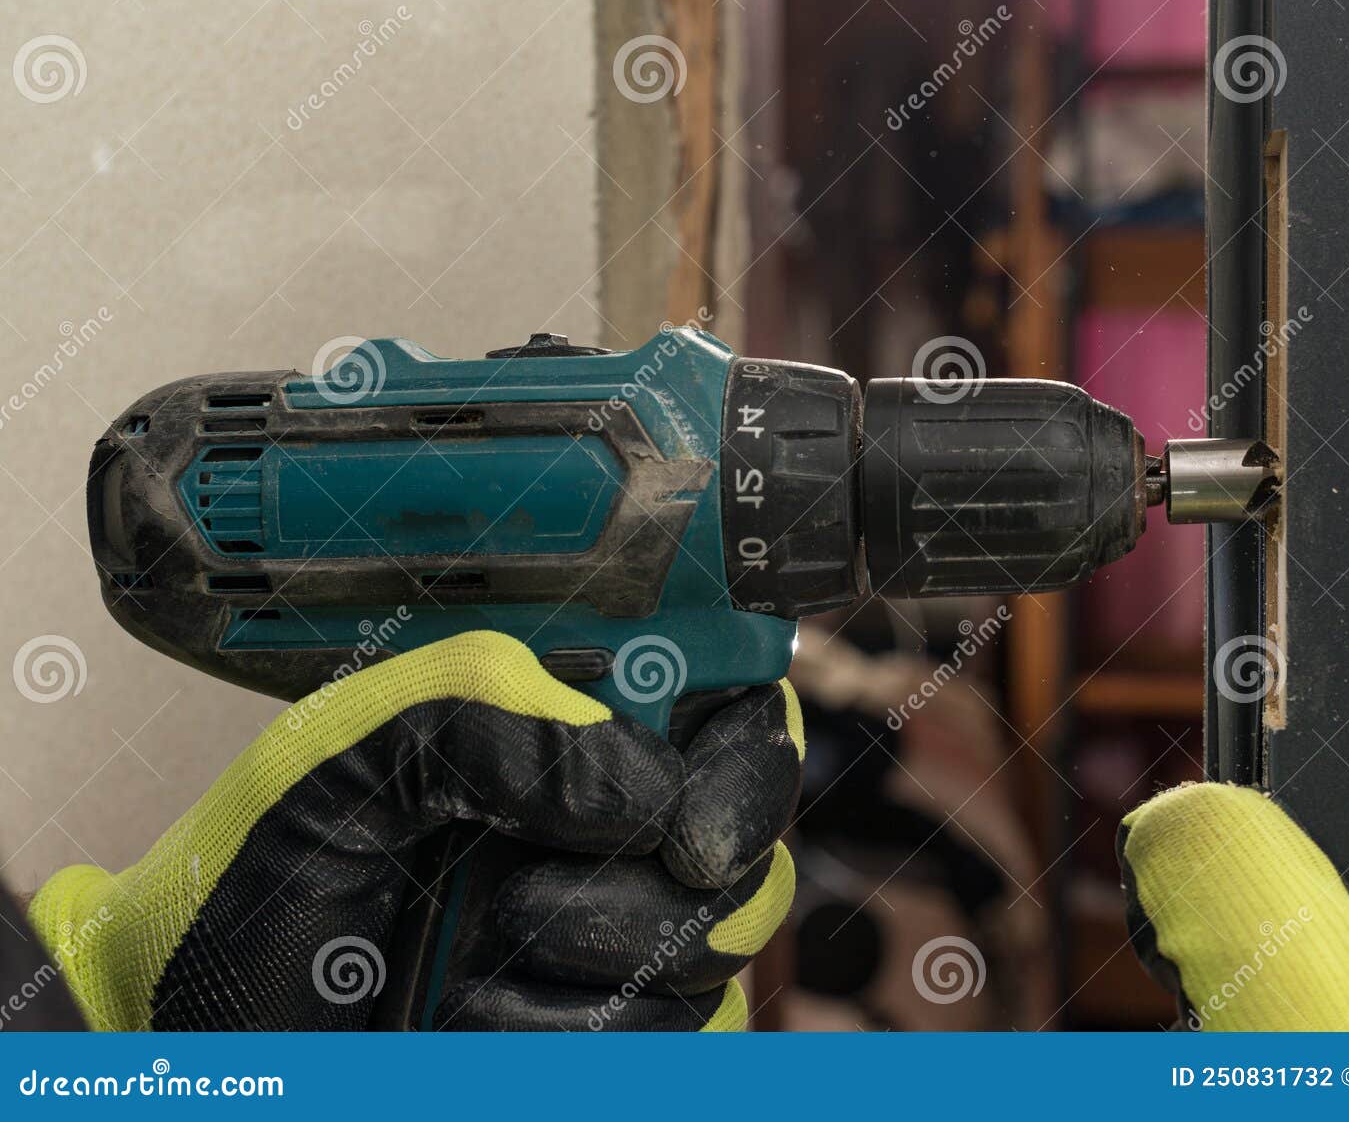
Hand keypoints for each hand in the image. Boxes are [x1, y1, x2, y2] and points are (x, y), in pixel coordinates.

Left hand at [27, 631, 801, 1030]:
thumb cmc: (246, 891)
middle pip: (745, 841)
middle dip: (656, 884)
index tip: (693, 824)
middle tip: (527, 903)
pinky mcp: (602, 1029)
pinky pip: (660, 1040)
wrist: (196, 1046)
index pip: (725, 709)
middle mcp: (603, 829)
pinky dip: (563, 1039)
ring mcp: (611, 937)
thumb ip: (483, 719)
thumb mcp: (336, 761)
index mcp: (560, 734)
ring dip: (587, 969)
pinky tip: (468, 1025)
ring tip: (462, 961)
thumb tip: (644, 787)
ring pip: (712, 951)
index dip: (746, 758)